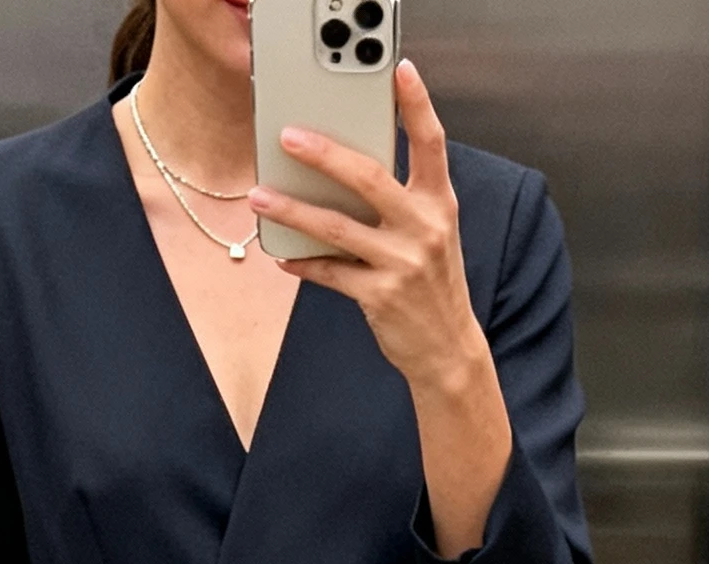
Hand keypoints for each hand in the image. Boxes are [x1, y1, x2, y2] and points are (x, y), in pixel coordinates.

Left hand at [250, 59, 485, 400]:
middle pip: (370, 178)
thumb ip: (401, 200)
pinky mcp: (380, 296)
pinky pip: (330, 273)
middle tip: (289, 137)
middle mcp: (424, 228)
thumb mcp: (430, 233)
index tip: (400, 70)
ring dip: (292, 210)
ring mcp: (402, 262)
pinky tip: (281, 256)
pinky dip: (303, 263)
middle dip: (325, 155)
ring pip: (337, 227)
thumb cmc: (433, 283)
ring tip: (260, 196)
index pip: (431, 143)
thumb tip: (345, 170)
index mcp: (439, 203)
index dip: (417, 104)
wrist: (448, 348)